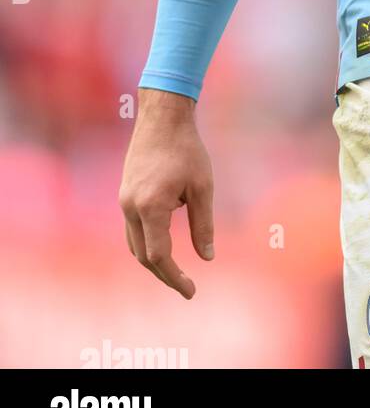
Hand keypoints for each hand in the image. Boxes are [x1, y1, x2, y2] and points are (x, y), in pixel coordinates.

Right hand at [119, 88, 213, 297]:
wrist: (162, 116)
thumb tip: (208, 257)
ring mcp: (124, 201)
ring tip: (175, 271)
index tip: (191, 291)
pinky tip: (163, 243)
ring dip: (152, 260)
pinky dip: (146, 242)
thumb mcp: (203, 186)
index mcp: (151, 208)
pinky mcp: (124, 194)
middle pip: (143, 256)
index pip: (159, 257)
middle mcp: (131, 208)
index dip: (175, 277)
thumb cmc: (187, 149)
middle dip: (164, 274)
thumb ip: (203, 224)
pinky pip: (132, 229)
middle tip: (186, 286)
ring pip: (134, 244)